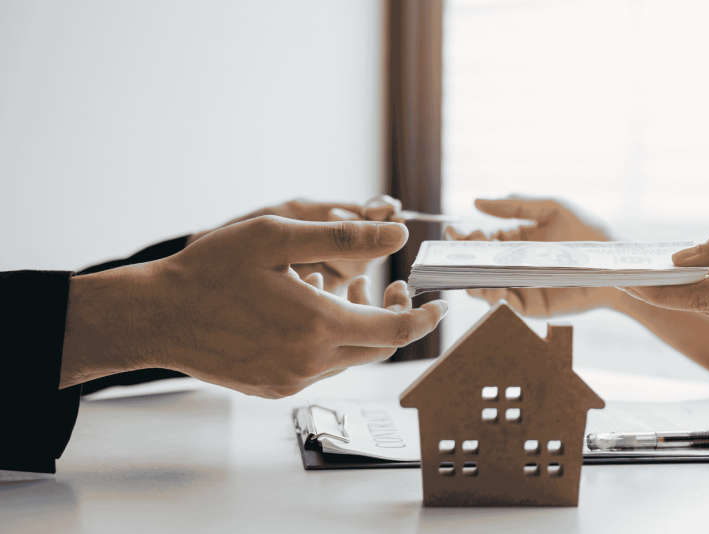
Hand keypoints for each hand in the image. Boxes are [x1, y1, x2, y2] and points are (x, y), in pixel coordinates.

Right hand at [62, 216, 447, 397]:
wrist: (155, 317)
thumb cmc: (209, 272)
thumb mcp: (275, 237)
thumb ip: (343, 237)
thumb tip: (398, 237)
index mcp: (317, 325)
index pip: (396, 332)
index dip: (424, 319)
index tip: (438, 305)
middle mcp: (309, 362)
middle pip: (378, 348)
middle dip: (394, 318)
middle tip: (389, 285)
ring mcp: (290, 380)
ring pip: (350, 357)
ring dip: (357, 326)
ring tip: (336, 287)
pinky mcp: (274, 388)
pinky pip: (320, 366)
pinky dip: (329, 341)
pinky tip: (305, 310)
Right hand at [448, 196, 622, 317]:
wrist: (613, 263)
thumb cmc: (587, 231)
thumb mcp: (551, 208)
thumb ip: (514, 205)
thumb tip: (476, 201)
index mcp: (515, 241)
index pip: (481, 241)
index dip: (465, 238)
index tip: (456, 234)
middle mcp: (514, 265)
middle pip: (479, 265)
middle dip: (465, 258)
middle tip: (464, 251)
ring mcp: (521, 287)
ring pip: (485, 288)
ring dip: (475, 281)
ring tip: (475, 273)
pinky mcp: (532, 307)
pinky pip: (506, 306)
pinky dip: (495, 299)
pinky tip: (495, 289)